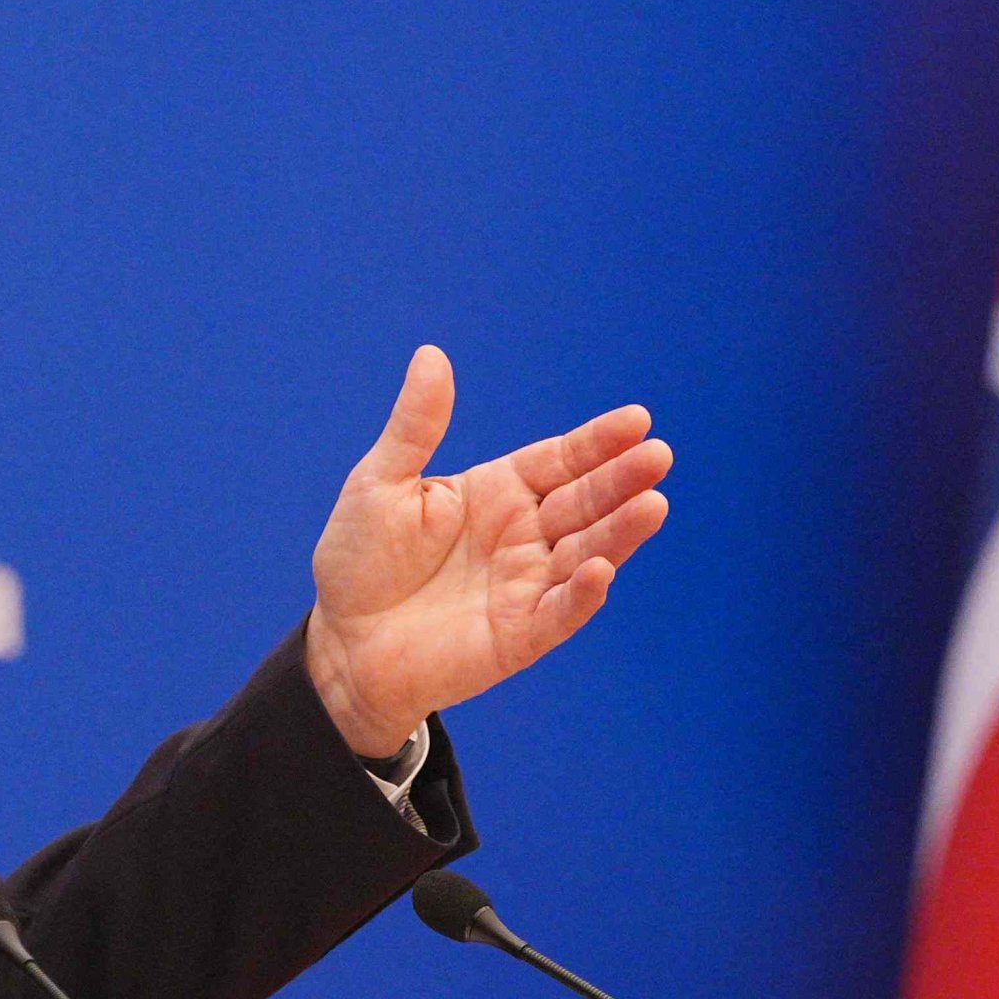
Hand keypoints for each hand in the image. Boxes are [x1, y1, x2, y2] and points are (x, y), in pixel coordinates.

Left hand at [300, 346, 669, 755]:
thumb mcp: (381, 482)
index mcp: (498, 493)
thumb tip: (432, 355)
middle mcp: (523, 537)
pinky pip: (558, 614)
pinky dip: (580, 595)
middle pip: (584, 504)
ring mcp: (525, 587)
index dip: (597, 443)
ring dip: (619, 533)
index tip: (637, 420)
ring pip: (585, 555)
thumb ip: (416, 426)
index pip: (560, 461)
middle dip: (622, 481)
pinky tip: (600, 570)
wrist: (340, 643)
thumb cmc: (359, 560)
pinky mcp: (518, 636)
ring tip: (654, 504)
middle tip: (658, 457)